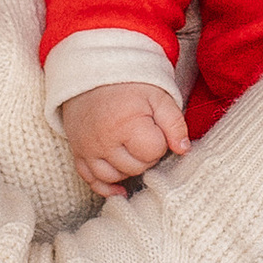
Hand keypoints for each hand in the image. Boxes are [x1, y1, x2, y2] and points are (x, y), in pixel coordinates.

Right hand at [57, 80, 191, 193]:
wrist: (91, 74)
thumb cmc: (128, 85)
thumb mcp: (158, 97)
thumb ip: (174, 123)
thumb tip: (184, 150)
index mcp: (125, 124)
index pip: (153, 152)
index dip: (160, 142)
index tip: (155, 128)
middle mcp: (103, 140)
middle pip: (136, 167)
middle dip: (146, 155)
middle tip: (143, 135)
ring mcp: (88, 149)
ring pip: (115, 177)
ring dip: (128, 168)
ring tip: (132, 148)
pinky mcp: (78, 153)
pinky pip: (91, 181)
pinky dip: (106, 187)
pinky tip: (120, 189)